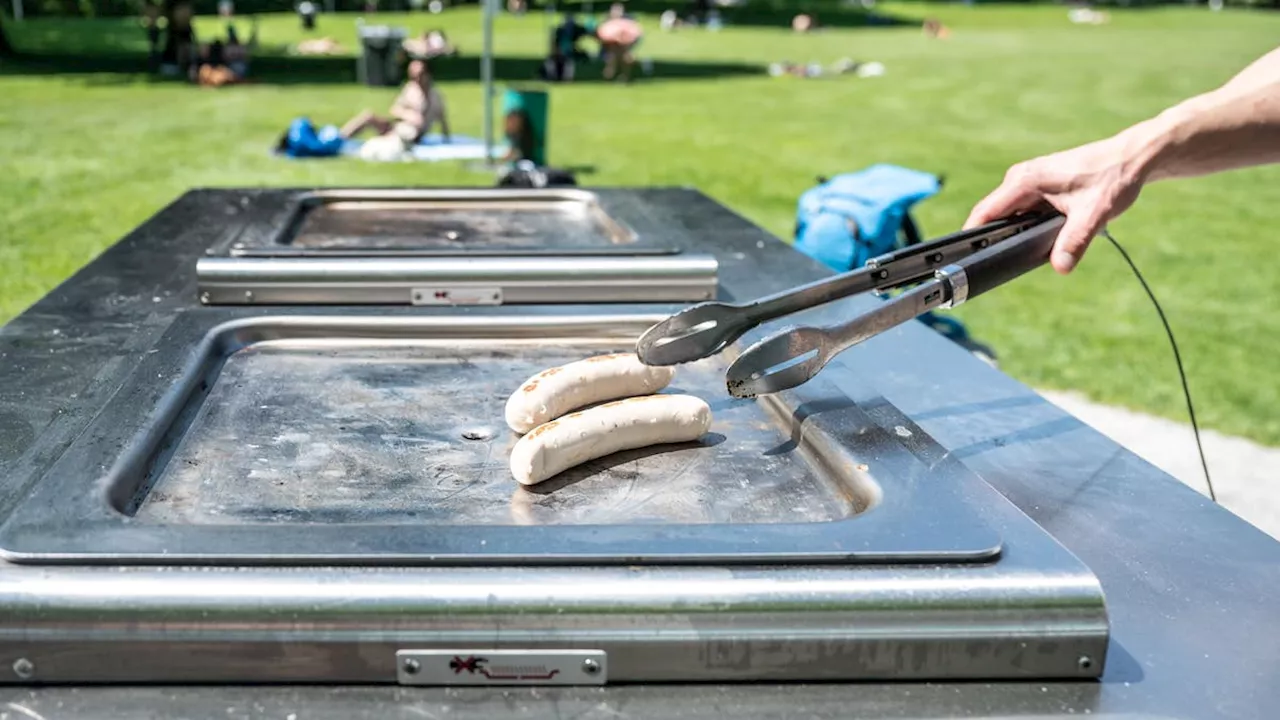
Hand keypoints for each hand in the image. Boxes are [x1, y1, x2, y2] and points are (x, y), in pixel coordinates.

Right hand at [964, 135, 1148, 273]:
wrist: (1132, 158)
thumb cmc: (1113, 178)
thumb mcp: (1094, 213)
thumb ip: (1075, 241)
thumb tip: (1061, 268)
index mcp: (1024, 181)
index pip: (984, 212)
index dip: (971, 237)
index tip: (967, 259)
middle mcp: (1020, 179)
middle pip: (993, 216)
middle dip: (994, 240)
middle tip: (1000, 265)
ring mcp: (1028, 182)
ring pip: (1008, 215)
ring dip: (1013, 234)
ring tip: (1022, 254)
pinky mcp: (1039, 187)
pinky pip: (1021, 211)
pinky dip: (1025, 227)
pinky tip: (1040, 239)